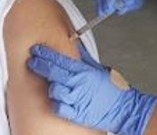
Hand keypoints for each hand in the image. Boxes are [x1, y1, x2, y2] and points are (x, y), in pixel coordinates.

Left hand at [28, 42, 156, 134]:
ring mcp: (76, 99)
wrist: (124, 108)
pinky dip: (56, 103)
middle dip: (39, 65)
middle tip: (32, 62)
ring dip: (50, 86)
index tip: (36, 50)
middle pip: (52, 72)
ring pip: (53, 90)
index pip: (59, 59)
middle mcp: (78, 84)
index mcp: (83, 71)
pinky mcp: (76, 113)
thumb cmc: (112, 89)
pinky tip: (57, 100)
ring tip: (51, 84)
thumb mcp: (98, 68)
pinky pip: (59, 107)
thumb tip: (74, 44)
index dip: (44, 53)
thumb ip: (83, 58)